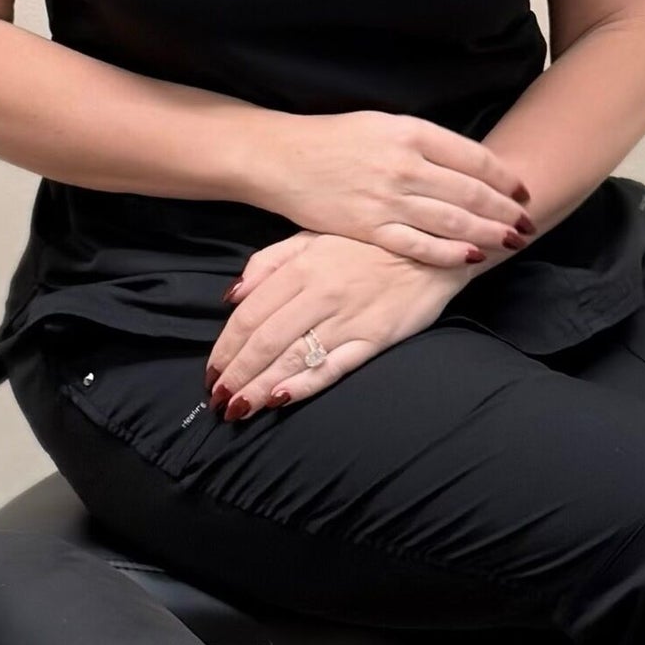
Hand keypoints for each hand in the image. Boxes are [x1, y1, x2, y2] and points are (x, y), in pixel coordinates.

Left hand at [208, 232, 475, 415]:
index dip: (226, 346)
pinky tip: (281, 400)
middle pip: (266, 340)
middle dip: (237, 374)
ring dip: (261, 386)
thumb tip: (233, 296)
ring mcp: (348, 318)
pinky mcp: (374, 339)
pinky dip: (304, 385)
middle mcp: (320, 293)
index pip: (250, 314)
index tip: (212, 371)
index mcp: (301, 267)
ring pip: (294, 358)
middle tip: (218, 399)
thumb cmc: (366, 243)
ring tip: (239, 408)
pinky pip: (333, 367)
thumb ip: (269, 263)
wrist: (432, 248)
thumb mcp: (313, 236)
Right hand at [231, 110, 536, 268]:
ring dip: (488, 232)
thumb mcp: (383, 124)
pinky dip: (449, 252)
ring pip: (452, 220)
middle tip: (528, 222)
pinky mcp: (369, 227)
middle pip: (470, 191)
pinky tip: (472, 257)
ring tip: (511, 240)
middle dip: (504, 210)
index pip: (472, 157)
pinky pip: (419, 244)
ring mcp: (387, 198)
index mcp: (410, 132)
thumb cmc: (333, 139)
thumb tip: (467, 165)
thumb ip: (424, 143)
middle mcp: (403, 164)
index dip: (503, 176)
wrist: (281, 157)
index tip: (521, 190)